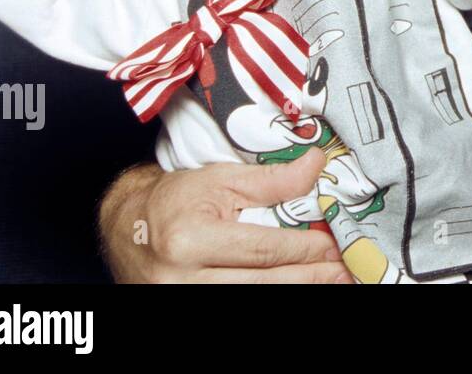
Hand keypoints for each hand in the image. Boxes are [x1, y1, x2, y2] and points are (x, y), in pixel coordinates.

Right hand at [98, 148, 354, 282]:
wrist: (128, 226)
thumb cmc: (176, 199)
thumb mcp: (223, 178)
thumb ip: (272, 179)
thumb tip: (316, 165)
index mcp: (191, 239)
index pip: (263, 249)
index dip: (305, 249)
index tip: (335, 246)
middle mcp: (182, 277)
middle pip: (262, 283)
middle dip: (309, 276)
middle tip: (343, 271)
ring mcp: (180, 299)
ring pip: (252, 298)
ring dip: (297, 289)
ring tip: (328, 282)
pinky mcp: (184, 307)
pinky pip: (236, 303)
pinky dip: (273, 294)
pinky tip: (297, 286)